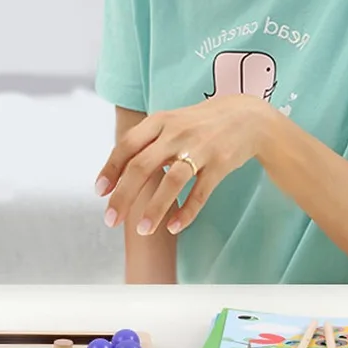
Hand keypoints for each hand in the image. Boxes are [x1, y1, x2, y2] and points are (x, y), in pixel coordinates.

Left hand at [95, 95, 268, 234]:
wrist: (248, 116)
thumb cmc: (198, 124)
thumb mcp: (169, 124)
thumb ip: (144, 144)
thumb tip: (115, 174)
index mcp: (159, 122)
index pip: (127, 145)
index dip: (111, 169)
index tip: (100, 192)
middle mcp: (176, 133)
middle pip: (142, 166)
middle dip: (123, 196)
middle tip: (111, 220)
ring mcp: (200, 148)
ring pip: (171, 181)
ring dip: (154, 208)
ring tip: (142, 230)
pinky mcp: (220, 163)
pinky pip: (200, 192)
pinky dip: (187, 211)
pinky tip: (173, 228)